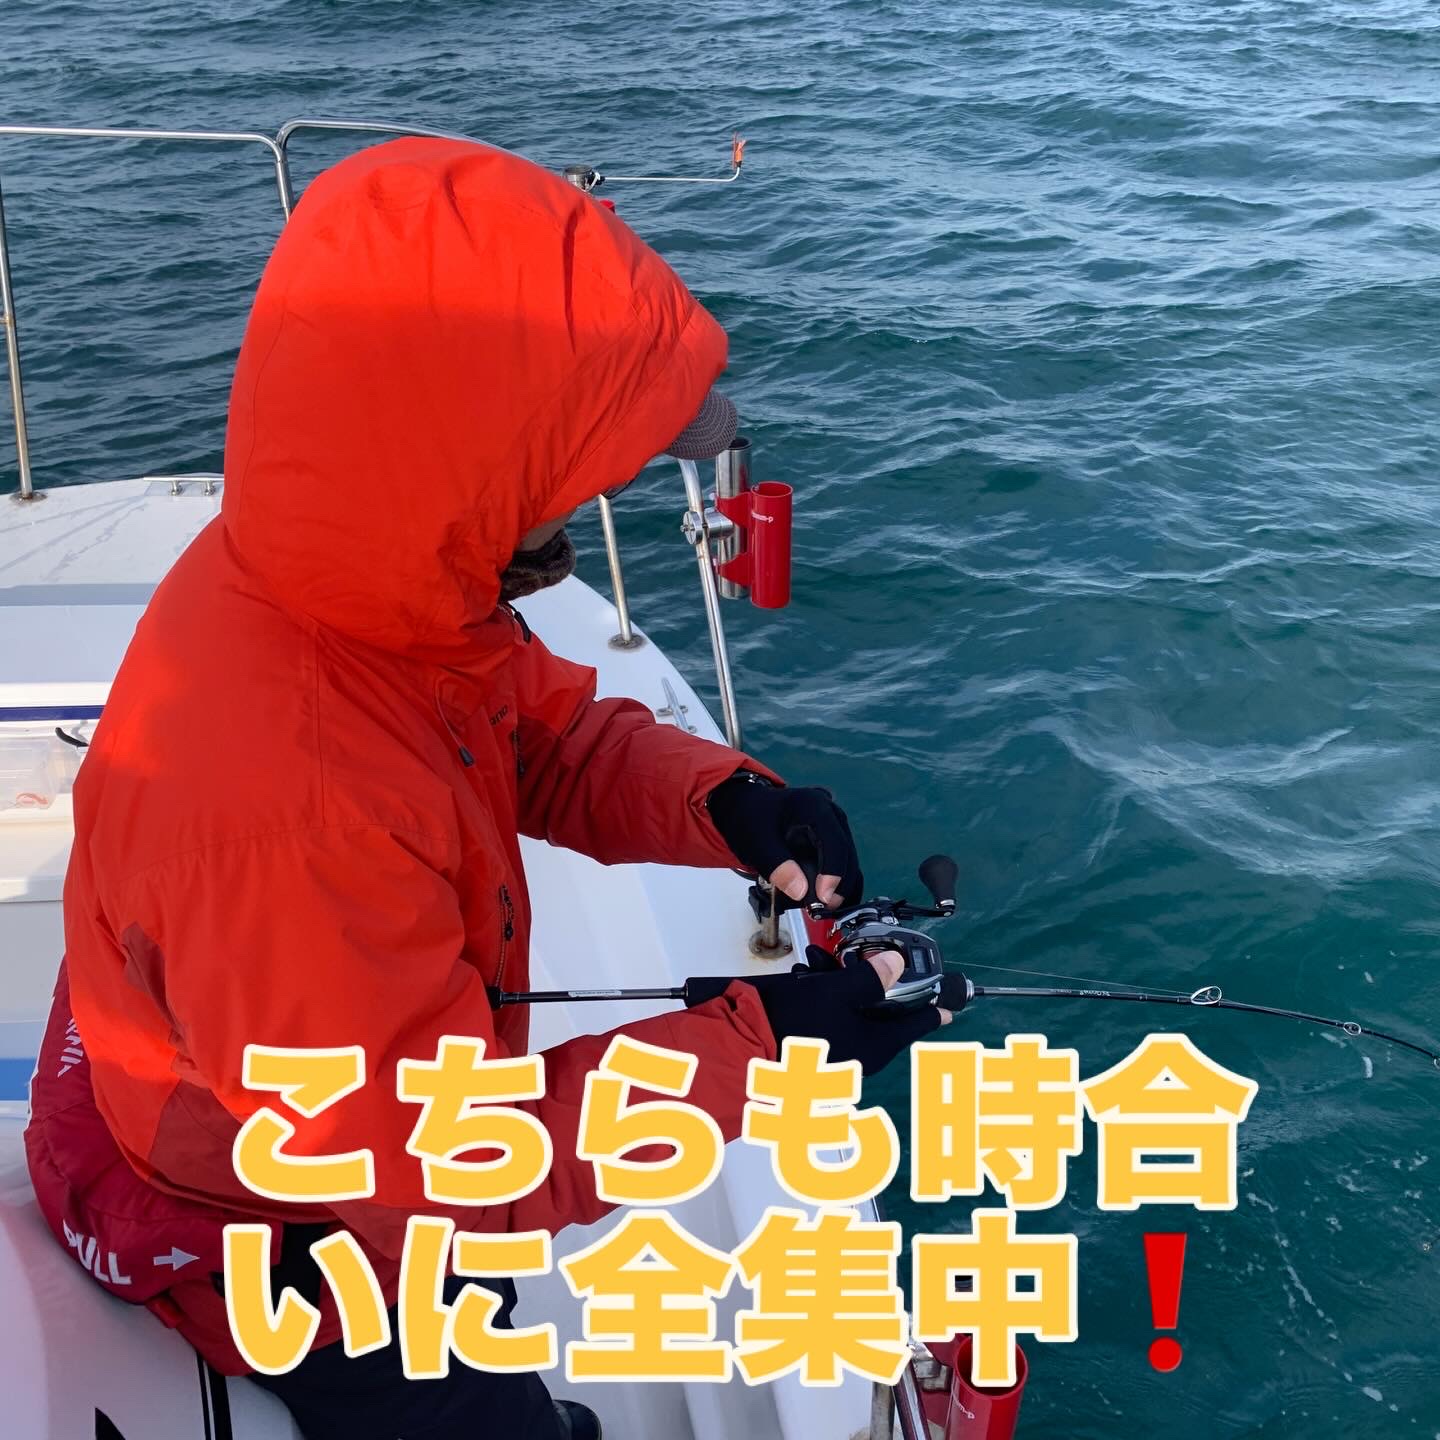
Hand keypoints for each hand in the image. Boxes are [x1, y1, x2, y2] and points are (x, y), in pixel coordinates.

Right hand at [686, 949, 950, 1075]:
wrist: (738, 1052)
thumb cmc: (792, 1024)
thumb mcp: (836, 992)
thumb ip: (870, 978)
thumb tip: (897, 964)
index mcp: (874, 1048)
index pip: (916, 1025)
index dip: (934, 1008)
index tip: (951, 1003)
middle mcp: (859, 1059)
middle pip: (881, 1016)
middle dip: (871, 983)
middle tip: (856, 958)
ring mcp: (834, 1059)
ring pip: (852, 1015)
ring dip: (841, 985)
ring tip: (816, 963)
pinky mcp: (810, 1054)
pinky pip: (830, 1022)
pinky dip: (823, 1000)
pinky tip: (804, 979)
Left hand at [706, 772, 863, 908]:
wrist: (749, 809)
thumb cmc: (751, 818)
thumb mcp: (756, 842)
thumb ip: (776, 865)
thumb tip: (800, 892)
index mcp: (813, 807)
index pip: (834, 842)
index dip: (833, 872)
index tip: (823, 898)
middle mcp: (831, 815)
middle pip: (846, 855)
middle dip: (837, 885)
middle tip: (818, 910)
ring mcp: (836, 828)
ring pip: (849, 863)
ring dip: (839, 888)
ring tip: (818, 908)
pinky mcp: (834, 842)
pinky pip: (844, 866)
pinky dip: (838, 885)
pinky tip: (827, 902)